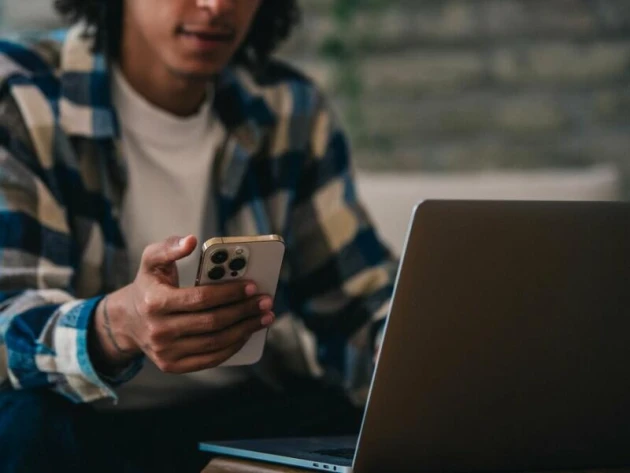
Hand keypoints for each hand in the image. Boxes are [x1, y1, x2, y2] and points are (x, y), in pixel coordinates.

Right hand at [91, 235, 274, 373]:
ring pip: (215, 343)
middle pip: (212, 322)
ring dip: (245, 330)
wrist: (128, 321)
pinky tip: (247, 333)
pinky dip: (233, 347)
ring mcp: (165, 352)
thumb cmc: (149, 285)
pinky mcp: (172, 366)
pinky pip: (210, 360)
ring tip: (264, 317)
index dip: (230, 293)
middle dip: (244, 311)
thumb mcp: (151, 261)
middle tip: (266, 302)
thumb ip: (169, 247)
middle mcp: (158, 330)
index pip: (200, 299)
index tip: (253, 286)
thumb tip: (191, 240)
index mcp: (154, 302)